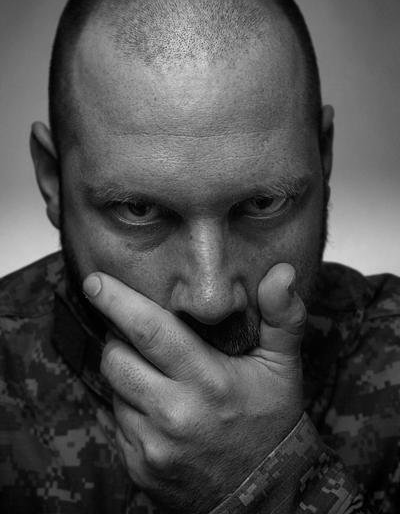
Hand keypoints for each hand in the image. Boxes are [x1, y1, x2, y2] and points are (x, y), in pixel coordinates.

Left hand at [83, 263, 305, 512]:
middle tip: (135, 333)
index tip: (96, 282)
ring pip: (113, 388)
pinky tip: (158, 408)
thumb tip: (282, 271)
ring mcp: (153, 445)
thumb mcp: (283, 367)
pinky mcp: (139, 467)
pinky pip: (117, 421)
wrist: (261, 500)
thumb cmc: (270, 423)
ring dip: (125, 372)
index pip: (150, 330)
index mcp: (208, 381)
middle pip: (115, 358)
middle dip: (116, 337)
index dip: (118, 301)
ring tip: (157, 374)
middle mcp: (175, 414)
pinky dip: (129, 405)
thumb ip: (281, 316)